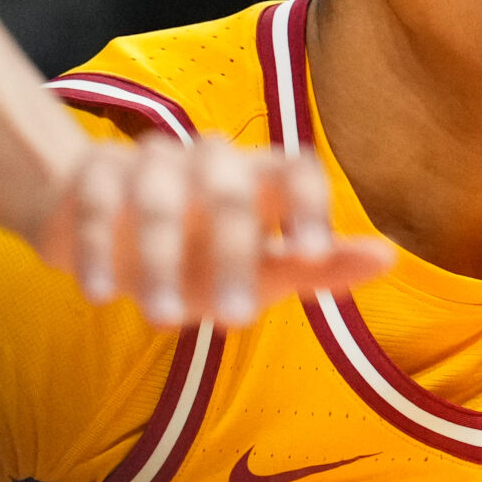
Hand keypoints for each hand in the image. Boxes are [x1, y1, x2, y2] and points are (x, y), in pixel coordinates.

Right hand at [29, 133, 392, 327]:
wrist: (96, 226)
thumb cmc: (198, 254)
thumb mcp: (259, 270)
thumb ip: (316, 269)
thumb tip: (387, 257)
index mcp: (259, 176)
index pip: (297, 170)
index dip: (308, 207)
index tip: (311, 256)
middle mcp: (208, 160)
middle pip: (226, 190)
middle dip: (232, 254)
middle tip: (235, 320)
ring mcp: (149, 162)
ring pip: (158, 197)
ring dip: (160, 259)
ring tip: (165, 321)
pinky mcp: (94, 174)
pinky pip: (96, 203)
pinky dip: (96, 248)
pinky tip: (100, 295)